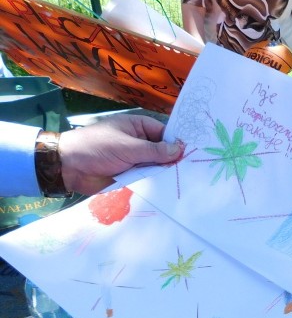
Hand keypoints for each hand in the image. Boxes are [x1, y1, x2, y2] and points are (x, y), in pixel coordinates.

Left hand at [60, 114, 184, 194]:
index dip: (177, 143)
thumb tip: (180, 149)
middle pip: (163, 151)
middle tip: (195, 171)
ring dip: (166, 174)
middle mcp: (139, 143)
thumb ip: (154, 150)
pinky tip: (172, 189)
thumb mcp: (127, 147)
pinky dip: (157, 183)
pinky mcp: (131, 176)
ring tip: (188, 182)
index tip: (193, 154)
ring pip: (157, 167)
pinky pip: (148, 179)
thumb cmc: (97, 148)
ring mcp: (135, 160)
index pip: (164, 133)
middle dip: (174, 160)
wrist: (69, 168)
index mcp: (138, 128)